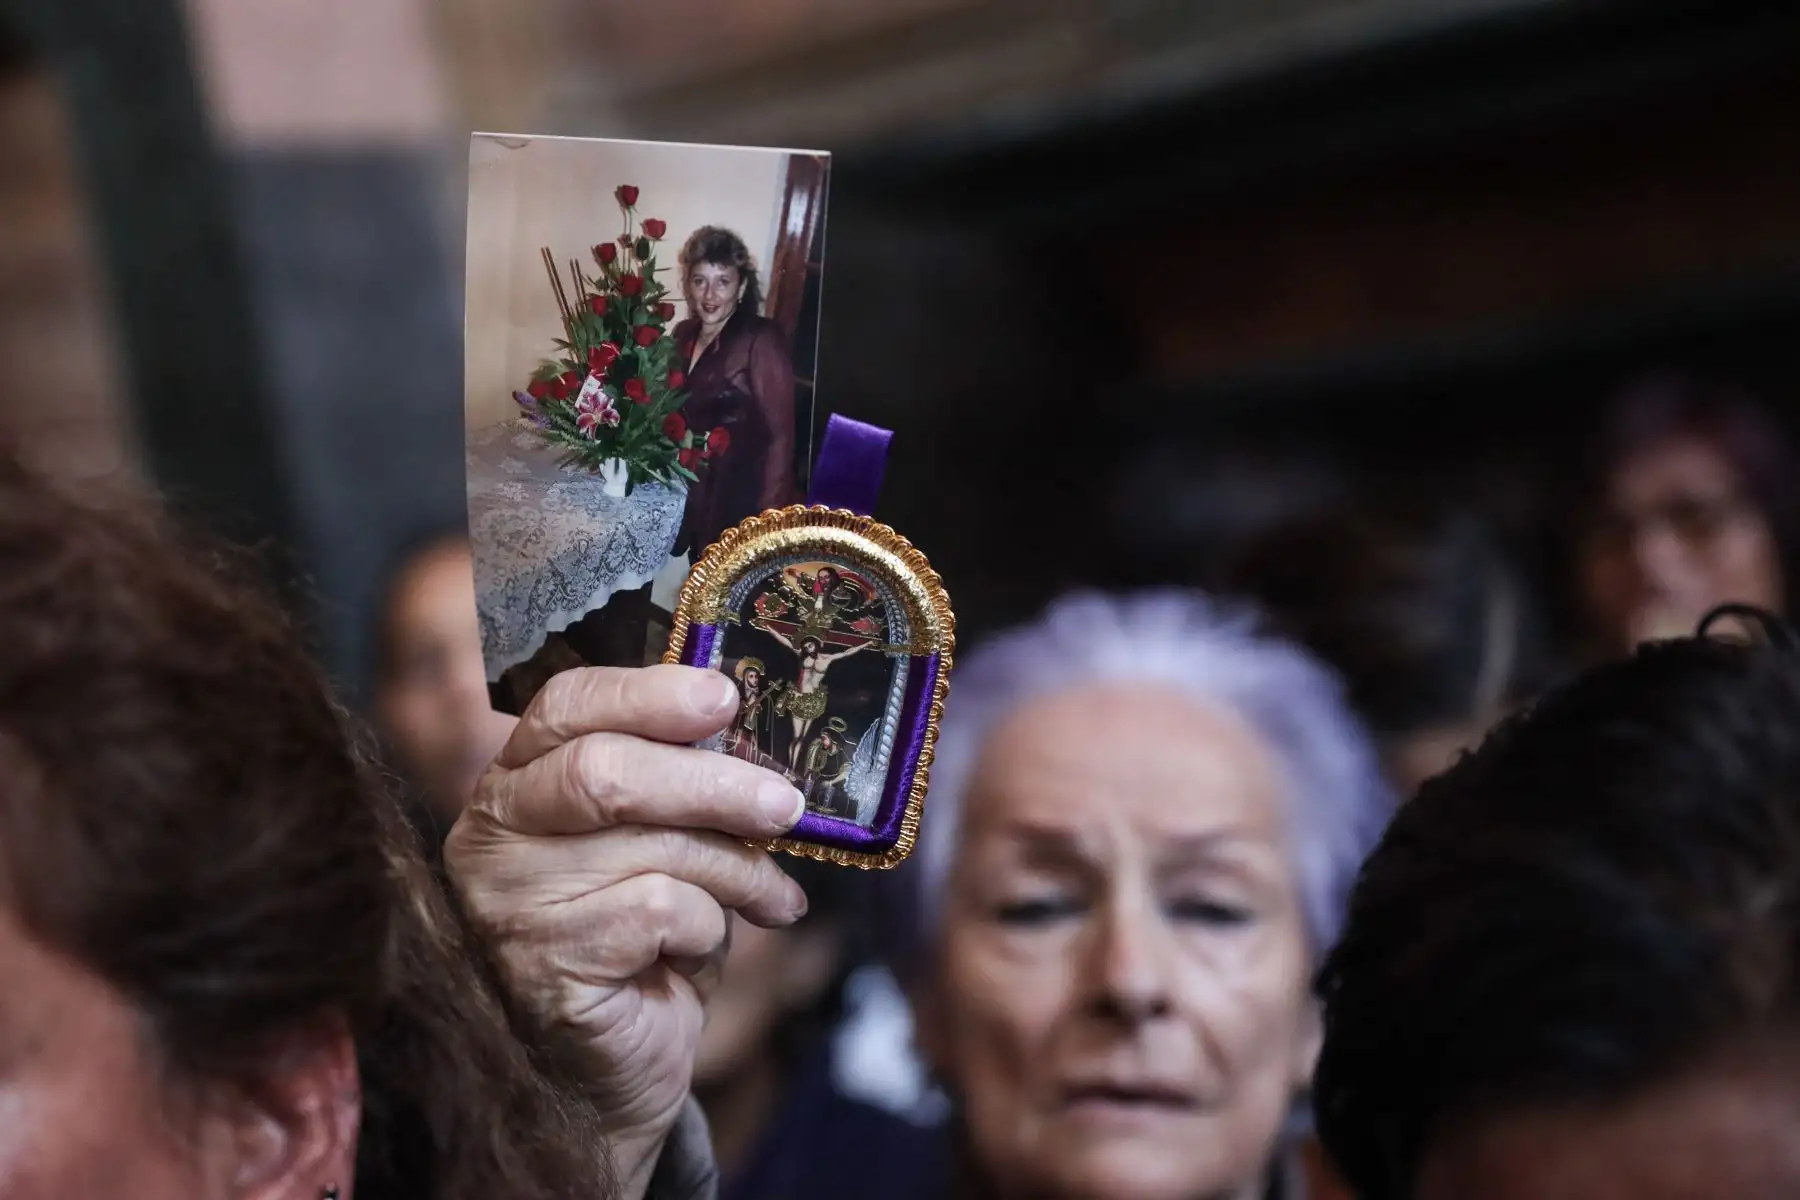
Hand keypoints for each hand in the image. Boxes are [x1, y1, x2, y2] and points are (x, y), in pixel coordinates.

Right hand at [444, 665, 807, 1198]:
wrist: (610, 1074)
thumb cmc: (640, 944)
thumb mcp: (659, 844)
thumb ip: (678, 784)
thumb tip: (751, 731)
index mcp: (518, 781)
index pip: (567, 706)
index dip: (648, 692)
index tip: (725, 697)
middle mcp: (495, 831)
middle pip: (606, 770)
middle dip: (713, 782)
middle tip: (784, 802)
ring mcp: (509, 900)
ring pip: (648, 845)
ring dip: (734, 870)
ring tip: (771, 896)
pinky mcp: (544, 963)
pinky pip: (658, 911)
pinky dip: (705, 927)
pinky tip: (703, 950)